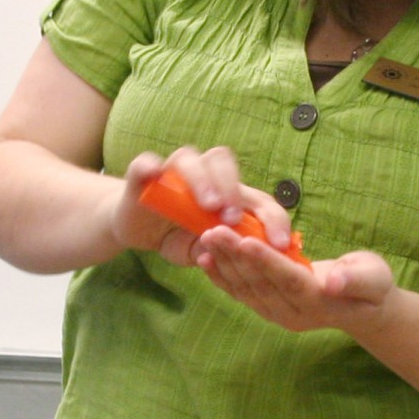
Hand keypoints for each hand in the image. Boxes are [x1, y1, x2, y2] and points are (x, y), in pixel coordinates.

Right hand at [113, 146, 292, 266]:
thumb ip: (222, 252)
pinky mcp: (143, 173)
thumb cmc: (178, 238)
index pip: (256, 196)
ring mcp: (173, 171)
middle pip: (224, 164)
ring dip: (202, 180)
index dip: (272, 216)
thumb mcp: (202, 252)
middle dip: (234, 190)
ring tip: (207, 205)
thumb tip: (245, 258)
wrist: (138, 230)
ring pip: (190, 159)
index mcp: (228, 192)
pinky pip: (145, 163)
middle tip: (233, 219)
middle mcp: (204, 173)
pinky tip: (153, 173)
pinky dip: (150, 167)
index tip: (279, 242)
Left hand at [196, 232, 393, 332]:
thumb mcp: (374, 278)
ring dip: (224, 263)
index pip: (289, 280)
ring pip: (246, 288)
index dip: (267, 261)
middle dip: (236, 257)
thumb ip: (356, 279)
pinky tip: (204, 258)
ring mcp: (278, 315)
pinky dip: (221, 276)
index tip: (246, 240)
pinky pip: (241, 294)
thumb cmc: (372, 285)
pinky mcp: (268, 309)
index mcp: (319, 303)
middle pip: (261, 284)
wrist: (363, 308)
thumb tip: (334, 281)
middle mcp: (294, 314)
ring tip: (205, 237)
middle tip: (214, 230)